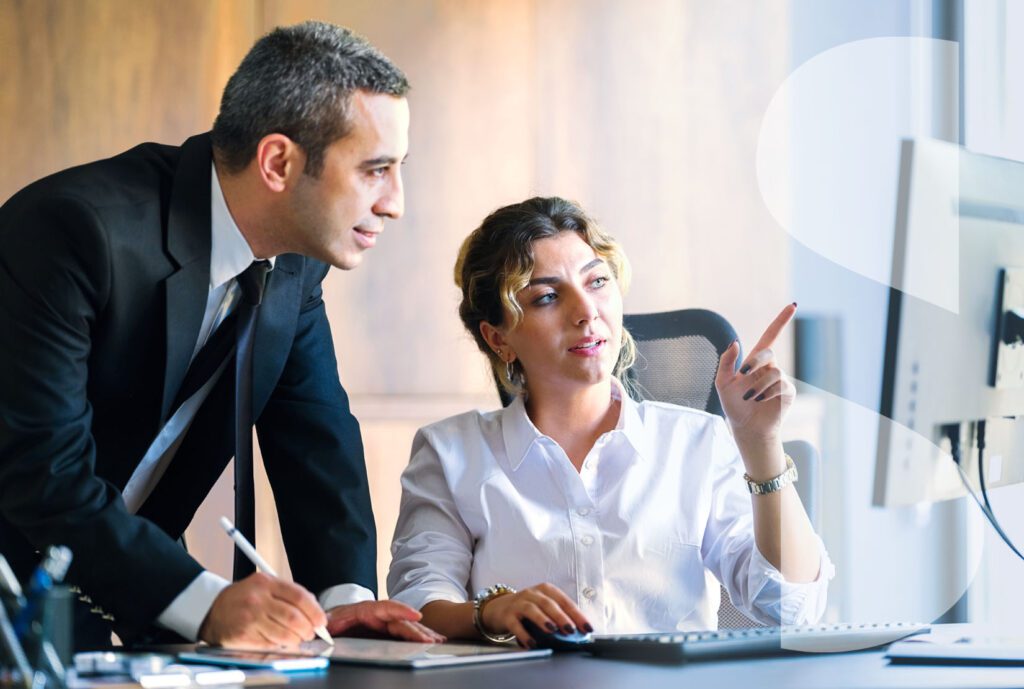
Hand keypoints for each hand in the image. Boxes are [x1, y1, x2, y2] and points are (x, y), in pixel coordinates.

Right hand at [198, 572, 325, 648]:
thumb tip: (314, 611)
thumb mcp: (264, 585)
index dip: (315, 611)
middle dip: (308, 629)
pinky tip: (283, 642)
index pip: (299, 596)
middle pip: (293, 617)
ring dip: (296, 639)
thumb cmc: (243, 598)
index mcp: (266, 583)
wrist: (212, 609)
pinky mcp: (243, 635)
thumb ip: (288, 594)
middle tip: (311, 633)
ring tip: (298, 638)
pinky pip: (270, 644)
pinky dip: (281, 645)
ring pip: (284, 634)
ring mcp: (250, 618)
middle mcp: (258, 599)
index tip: (321, 620)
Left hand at [326, 600, 445, 642]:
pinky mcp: (384, 632)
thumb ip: (327, 626)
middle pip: (400, 621)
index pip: (385, 608)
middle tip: (432, 639)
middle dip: (417, 629)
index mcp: (363, 610)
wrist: (324, 622)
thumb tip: (325, 628)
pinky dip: (416, 636)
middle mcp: (376, 615)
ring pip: (405, 627)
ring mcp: (382, 623)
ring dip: (421, 633)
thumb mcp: (324, 624)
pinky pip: (402, 633)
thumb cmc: (325, 623)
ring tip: (437, 640)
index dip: (401, 611)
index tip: (415, 616)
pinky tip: (428, 641)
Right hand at [481, 583, 591, 647]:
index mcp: (546, 590)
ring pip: (532, 609)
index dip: (577, 614)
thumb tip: (578, 634)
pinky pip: (515, 624)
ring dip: (543, 619)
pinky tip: (531, 643)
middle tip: (571, 630)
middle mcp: (532, 594)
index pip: (564, 601)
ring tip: (552, 630)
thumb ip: (559, 617)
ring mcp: (518, 603)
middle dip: (562, 617)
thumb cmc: (528, 609)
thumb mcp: (544, 607)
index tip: (587, 628)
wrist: (499, 608)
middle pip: (549, 603)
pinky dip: (524, 634)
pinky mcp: (507, 615)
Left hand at [716, 304, 796, 448]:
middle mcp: (770, 368)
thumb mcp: (722, 382)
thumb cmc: (734, 405)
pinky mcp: (788, 392)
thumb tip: (735, 342)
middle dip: (755, 362)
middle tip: (743, 374)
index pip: (771, 336)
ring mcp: (781, 380)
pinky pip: (781, 385)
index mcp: (755, 361)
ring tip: (749, 397)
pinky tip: (759, 400)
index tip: (793, 305)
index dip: (781, 321)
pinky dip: (767, 392)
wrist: (746, 427)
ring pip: (773, 372)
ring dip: (758, 384)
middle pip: (768, 352)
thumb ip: (726, 361)